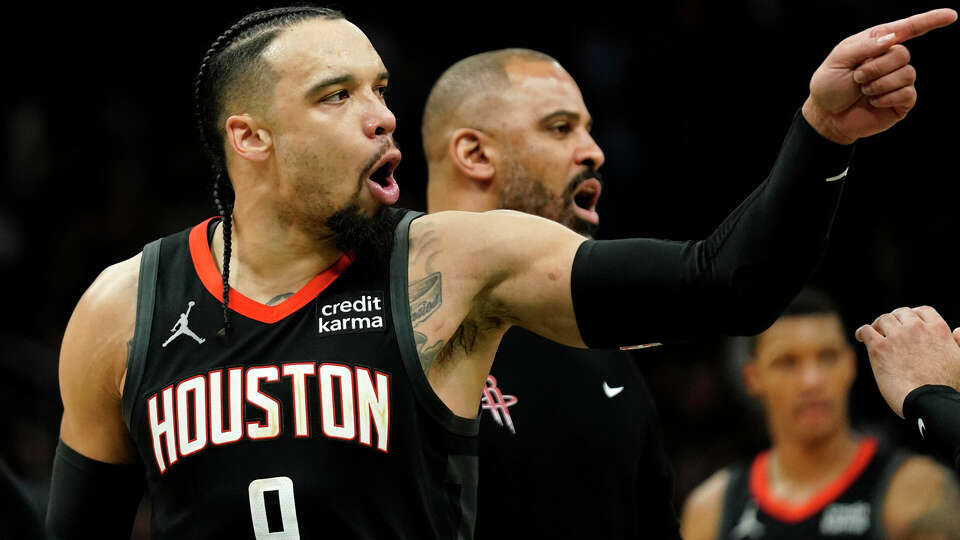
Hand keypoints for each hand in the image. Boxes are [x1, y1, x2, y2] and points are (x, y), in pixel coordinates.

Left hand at [802, 8, 956, 143]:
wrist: (825, 117)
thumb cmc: (828, 86)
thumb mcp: (838, 59)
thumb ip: (864, 45)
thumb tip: (893, 37)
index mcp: (877, 43)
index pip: (908, 28)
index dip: (930, 20)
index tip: (951, 15)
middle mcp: (891, 60)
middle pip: (902, 53)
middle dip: (875, 67)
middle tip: (857, 78)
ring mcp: (898, 80)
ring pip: (906, 73)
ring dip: (879, 84)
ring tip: (863, 91)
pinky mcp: (902, 100)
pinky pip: (907, 93)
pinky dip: (886, 97)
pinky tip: (873, 102)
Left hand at [855, 306, 959, 417]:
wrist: (929, 401)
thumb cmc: (949, 387)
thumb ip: (959, 344)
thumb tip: (957, 330)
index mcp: (938, 329)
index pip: (923, 311)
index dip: (914, 315)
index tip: (908, 322)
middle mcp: (916, 328)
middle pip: (901, 313)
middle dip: (895, 319)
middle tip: (889, 328)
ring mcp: (897, 337)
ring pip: (883, 319)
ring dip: (879, 325)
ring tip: (876, 332)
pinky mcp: (879, 348)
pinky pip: (867, 331)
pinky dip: (862, 332)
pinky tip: (861, 337)